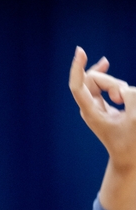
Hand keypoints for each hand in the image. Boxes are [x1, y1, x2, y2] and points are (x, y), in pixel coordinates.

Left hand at [69, 46, 135, 171]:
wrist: (128, 158)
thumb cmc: (131, 142)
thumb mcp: (135, 118)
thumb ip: (131, 96)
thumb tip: (123, 90)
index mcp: (92, 113)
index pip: (78, 86)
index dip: (78, 68)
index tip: (80, 51)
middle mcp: (90, 108)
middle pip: (94, 80)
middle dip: (111, 81)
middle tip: (122, 101)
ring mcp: (96, 107)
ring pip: (104, 83)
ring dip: (118, 87)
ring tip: (125, 105)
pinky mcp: (103, 106)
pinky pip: (106, 86)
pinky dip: (113, 83)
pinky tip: (106, 65)